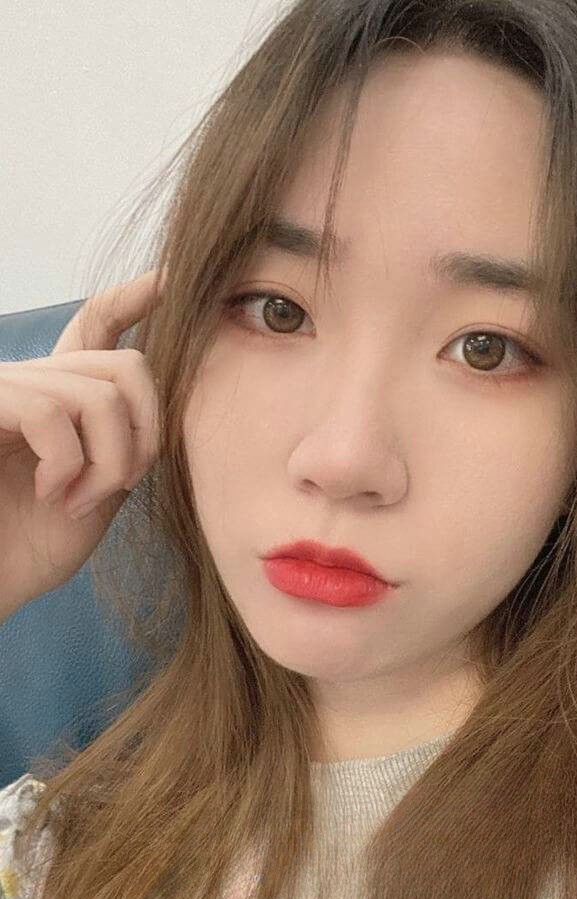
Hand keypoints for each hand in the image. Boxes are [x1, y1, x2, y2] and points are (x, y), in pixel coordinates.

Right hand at [0, 270, 163, 617]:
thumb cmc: (24, 549)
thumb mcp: (94, 495)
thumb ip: (125, 448)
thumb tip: (164, 419)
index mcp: (63, 399)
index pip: (99, 328)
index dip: (134, 300)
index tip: (169, 280)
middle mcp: (34, 381)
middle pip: (128, 367)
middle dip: (146, 432)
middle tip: (119, 486)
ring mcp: (7, 389)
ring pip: (100, 395)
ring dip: (107, 461)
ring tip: (76, 501)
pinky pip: (53, 413)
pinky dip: (67, 464)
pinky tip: (49, 493)